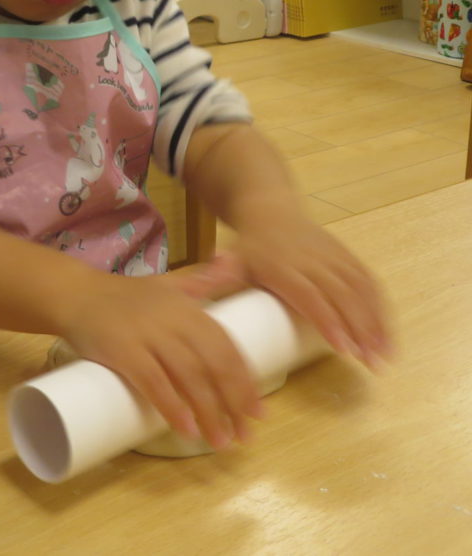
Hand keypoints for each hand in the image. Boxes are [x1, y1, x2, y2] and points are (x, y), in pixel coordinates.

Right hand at [59, 272, 264, 449]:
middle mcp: (173, 319)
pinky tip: (186, 429)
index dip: (245, 381)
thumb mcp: (169, 283)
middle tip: (243, 435)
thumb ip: (202, 280)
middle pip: (213, 365)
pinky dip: (172, 407)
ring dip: (209, 413)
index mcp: (188, 307)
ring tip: (219, 441)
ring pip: (189, 378)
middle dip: (233, 403)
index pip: (226, 346)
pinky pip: (154, 383)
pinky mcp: (123, 351)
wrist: (75, 294)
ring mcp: (147, 335)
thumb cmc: (125, 295)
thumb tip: (234, 262)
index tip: (257, 412)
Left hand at [230, 214, 391, 369]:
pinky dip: (380, 306)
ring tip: (384, 356)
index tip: (343, 349)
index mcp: (282, 266)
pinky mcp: (345, 255)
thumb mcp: (231, 261)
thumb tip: (185, 293)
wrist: (269, 209)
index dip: (327, 320)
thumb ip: (214, 278)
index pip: (309, 295)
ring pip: (360, 289)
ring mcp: (332, 256)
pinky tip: (387, 332)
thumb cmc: (249, 247)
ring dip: (376, 322)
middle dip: (360, 330)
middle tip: (371, 363)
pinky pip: (368, 280)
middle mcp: (311, 260)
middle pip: (342, 295)